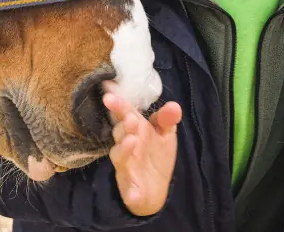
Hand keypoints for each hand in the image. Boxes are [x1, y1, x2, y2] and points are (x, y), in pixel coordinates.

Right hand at [103, 82, 181, 216]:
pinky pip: (129, 190)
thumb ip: (167, 120)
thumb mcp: (165, 135)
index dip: (118, 103)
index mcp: (135, 130)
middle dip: (124, 125)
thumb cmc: (156, 156)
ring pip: (120, 156)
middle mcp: (126, 145)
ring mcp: (126, 166)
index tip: (108, 92)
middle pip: (120, 132)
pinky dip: (131, 192)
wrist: (155, 190)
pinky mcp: (131, 189)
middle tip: (131, 119)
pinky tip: (134, 193)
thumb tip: (175, 105)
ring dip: (124, 149)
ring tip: (132, 140)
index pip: (124, 113)